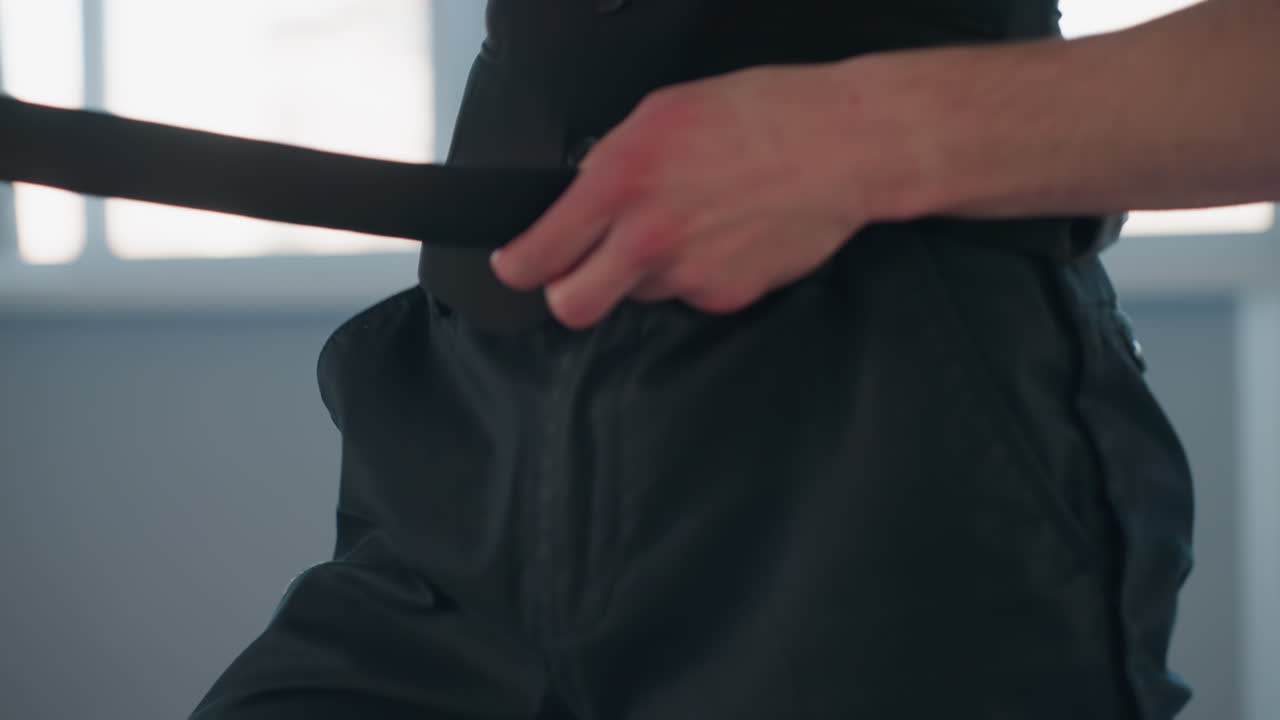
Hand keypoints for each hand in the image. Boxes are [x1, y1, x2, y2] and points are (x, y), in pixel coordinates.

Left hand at [489, 63, 882, 329]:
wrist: (843, 145)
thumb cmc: (764, 114)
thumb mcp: (663, 113)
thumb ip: (612, 161)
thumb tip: (583, 193)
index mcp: (621, 181)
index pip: (539, 253)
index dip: (516, 266)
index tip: (514, 265)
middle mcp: (648, 237)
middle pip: (573, 305)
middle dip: (567, 294)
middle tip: (579, 274)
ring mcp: (689, 273)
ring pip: (638, 295)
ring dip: (646, 271)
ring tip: (688, 224)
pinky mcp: (727, 296)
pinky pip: (689, 294)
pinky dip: (695, 273)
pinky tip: (722, 236)